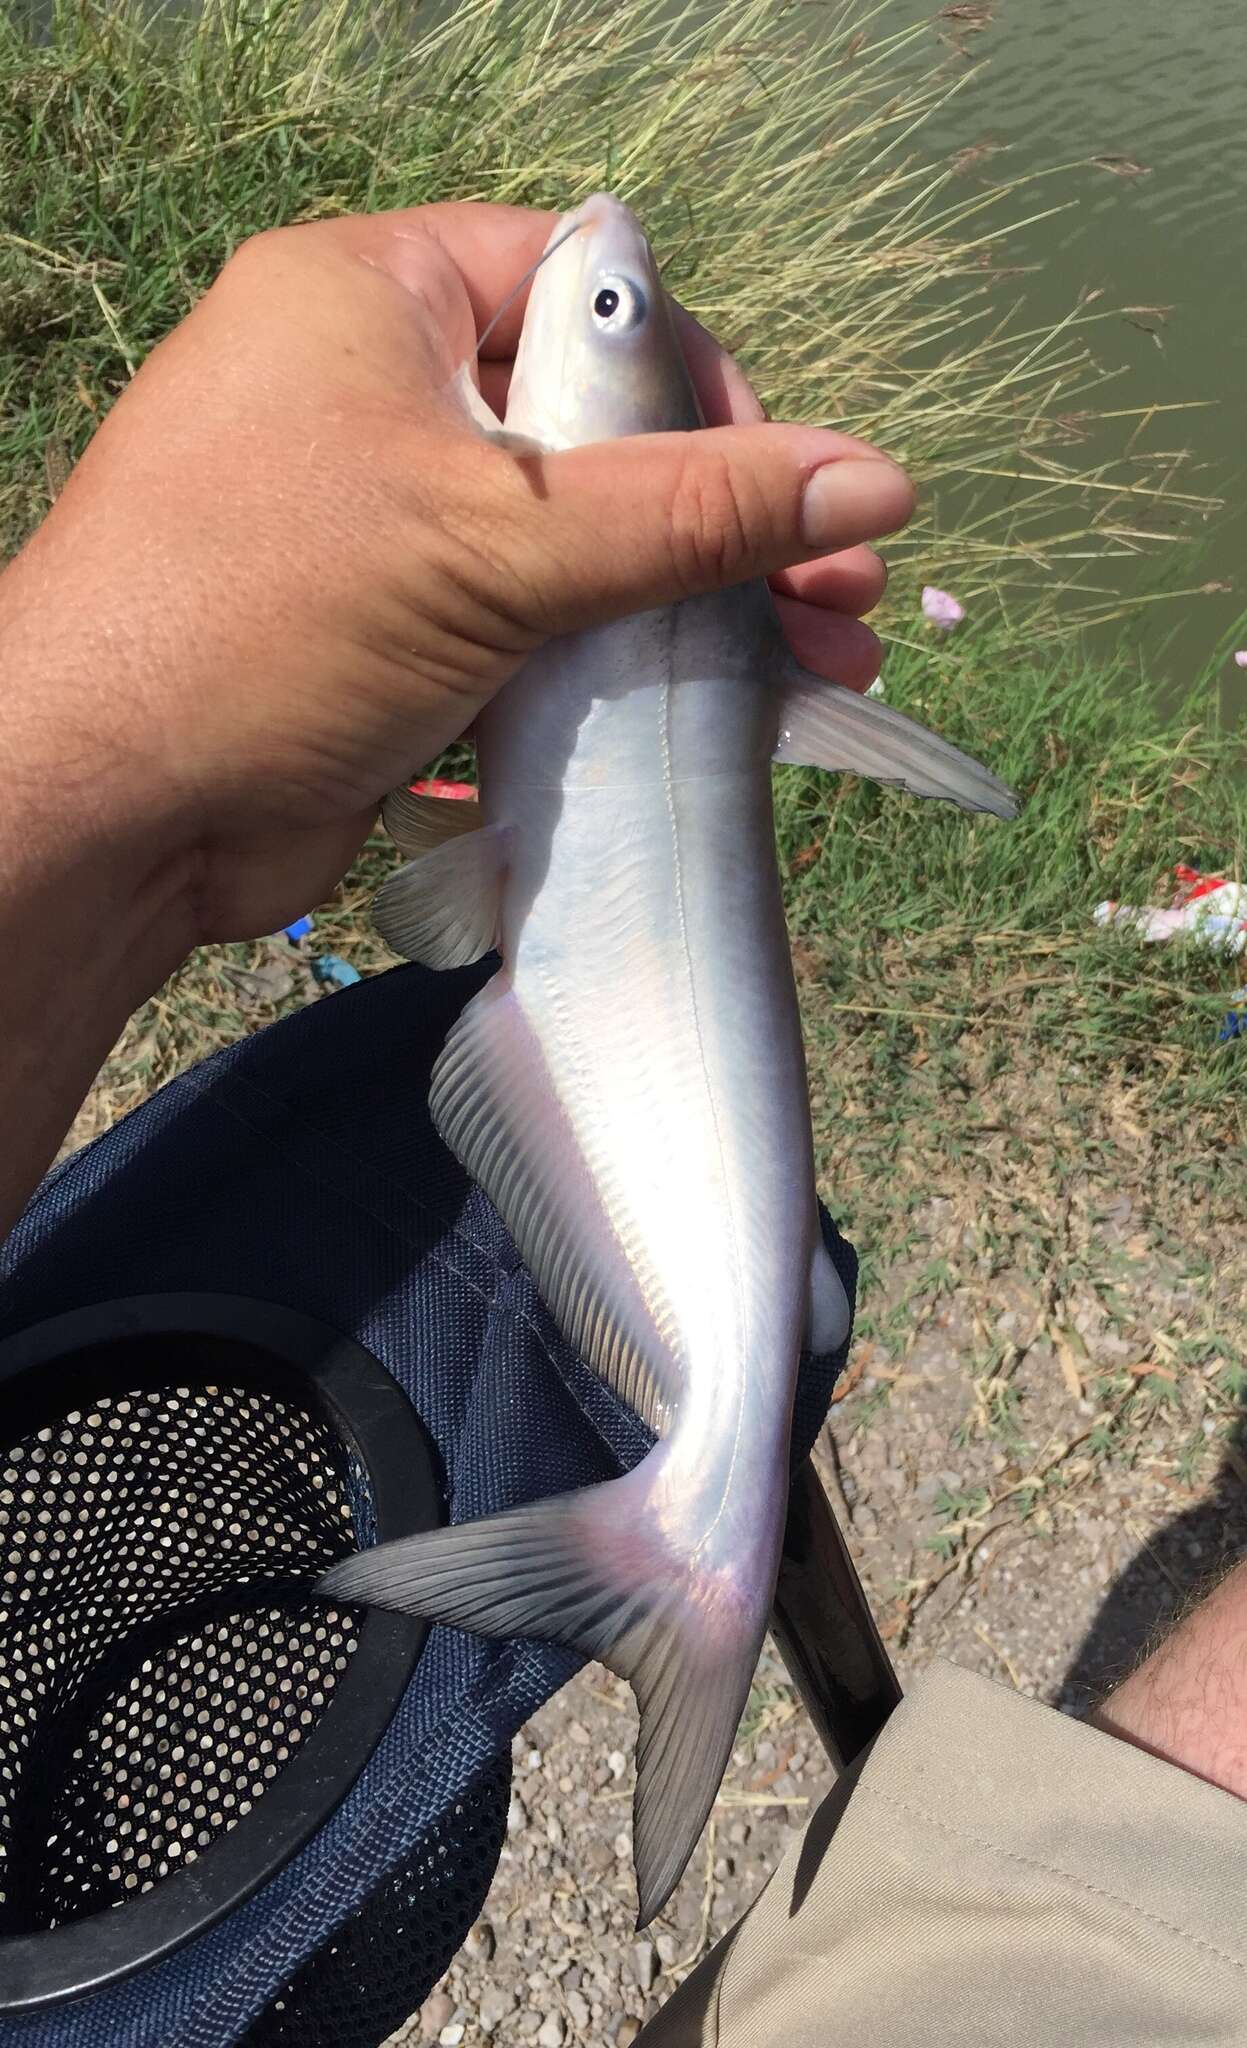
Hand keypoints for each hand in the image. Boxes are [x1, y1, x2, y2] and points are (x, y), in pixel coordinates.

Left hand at [0, 204, 912, 944]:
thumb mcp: (503, 543)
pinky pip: (517, 633)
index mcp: (370, 298)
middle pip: (588, 432)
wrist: (103, 814)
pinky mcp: (376, 642)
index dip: (692, 374)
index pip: (574, 284)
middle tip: (837, 598)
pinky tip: (706, 726)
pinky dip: (603, 674)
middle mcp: (366, 394)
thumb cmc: (274, 618)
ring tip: (814, 674)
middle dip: (725, 522)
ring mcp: (369, 527)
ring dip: (686, 613)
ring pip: (564, 549)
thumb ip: (696, 512)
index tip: (780, 477)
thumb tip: (881, 480)